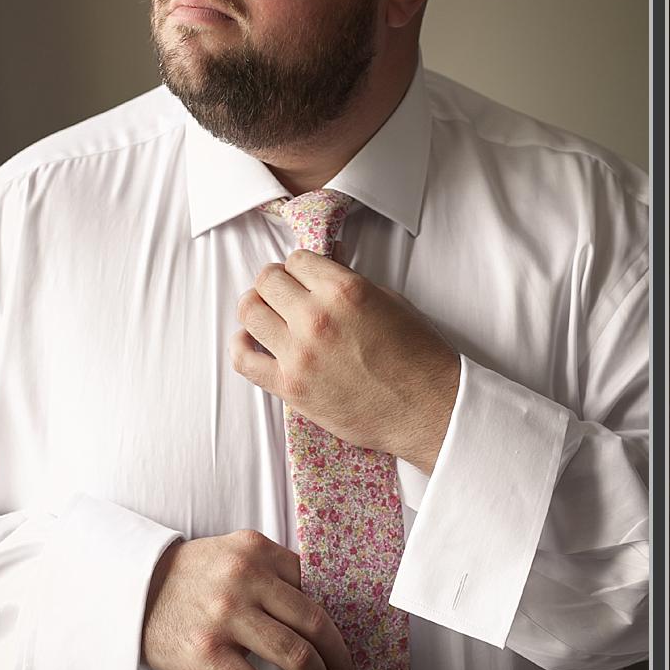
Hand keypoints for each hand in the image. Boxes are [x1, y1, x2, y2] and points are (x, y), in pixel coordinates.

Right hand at [140, 529, 354, 669]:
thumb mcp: (234, 557)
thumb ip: (275, 573)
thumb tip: (326, 612)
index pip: (317, 586)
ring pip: (295, 655)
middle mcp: (245, 580)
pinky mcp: (206, 653)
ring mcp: (225, 617)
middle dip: (339, 657)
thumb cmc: (190, 579)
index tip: (347, 641)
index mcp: (258, 551)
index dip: (337, 619)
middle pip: (315, 623)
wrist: (127, 593)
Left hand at [233, 250, 460, 470]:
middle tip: (286, 293)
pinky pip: (242, 359)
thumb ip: (351, 284)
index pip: (297, 260)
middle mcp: (317, 318)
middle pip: (267, 281)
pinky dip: (241, 345)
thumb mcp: (392, 303)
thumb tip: (325, 267)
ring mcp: (299, 354)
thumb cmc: (419, 357)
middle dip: (276, 282)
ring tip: (271, 314)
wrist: (428, 409)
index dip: (301, 267)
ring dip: (258, 307)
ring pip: (249, 312)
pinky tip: (252, 341)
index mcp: (346, 291)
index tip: (306, 278)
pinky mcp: (290, 386)